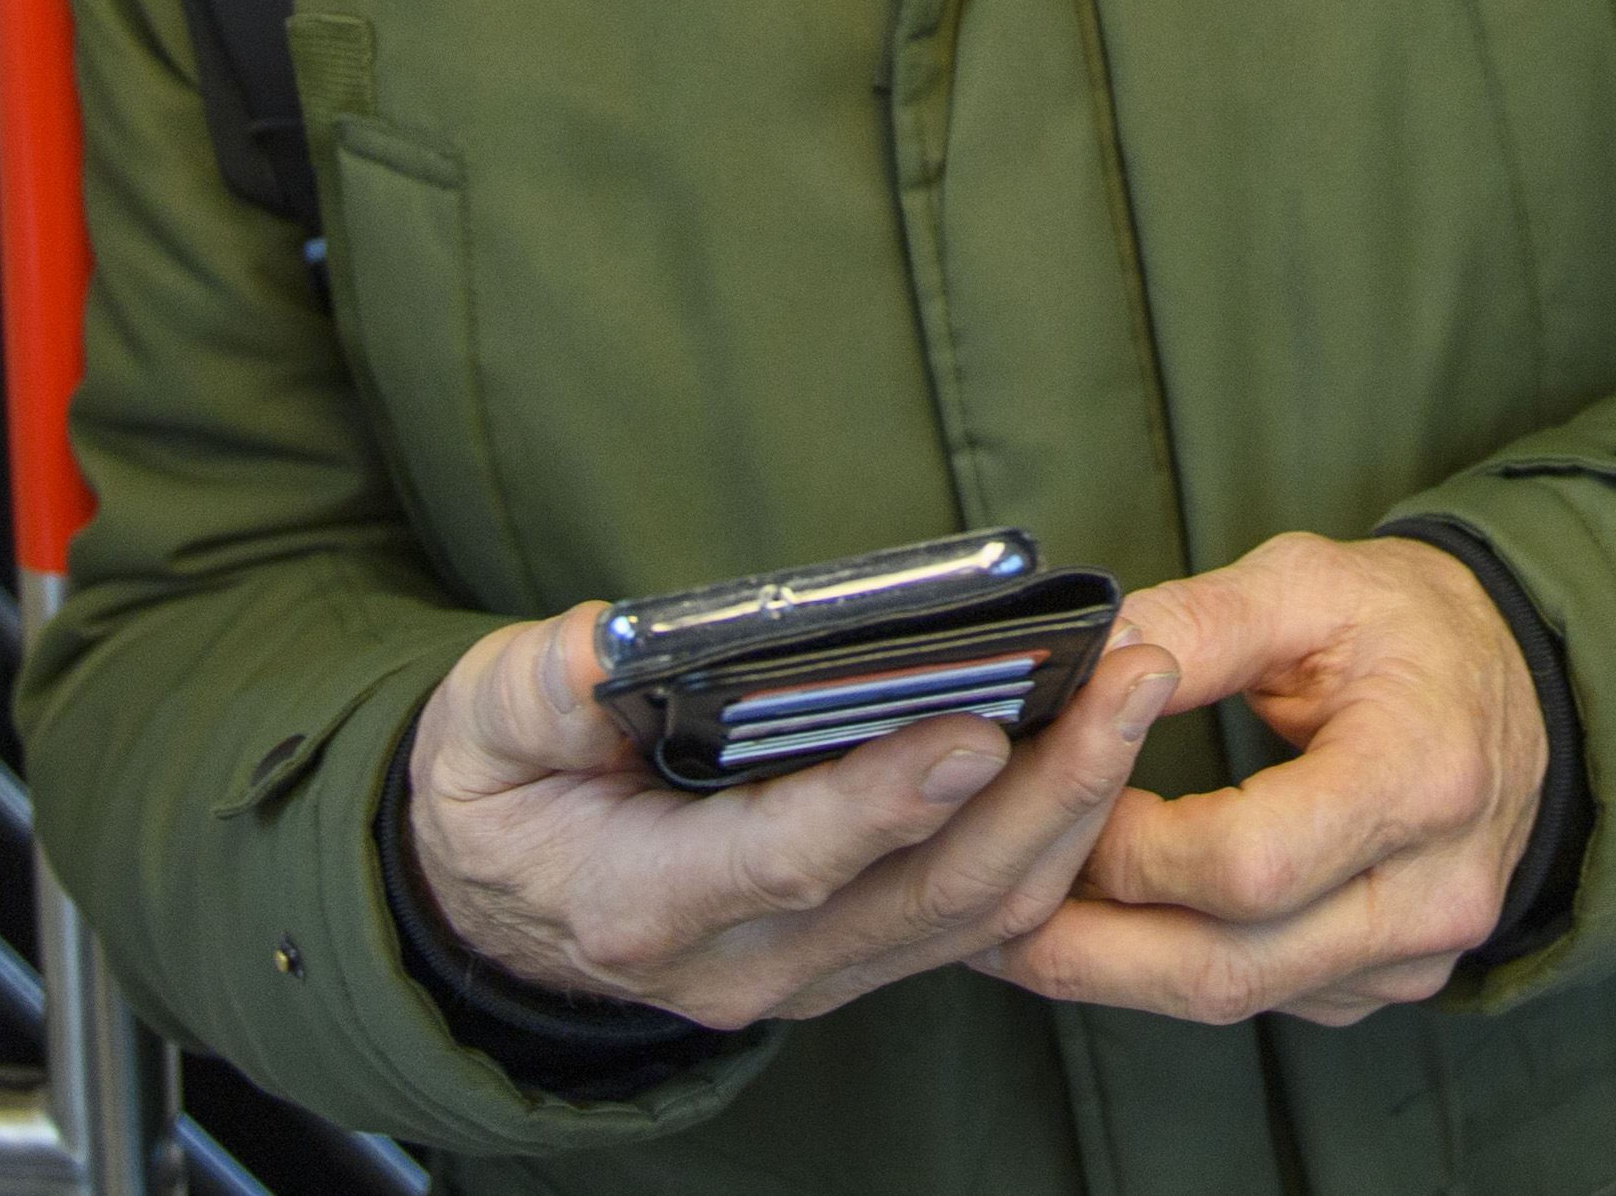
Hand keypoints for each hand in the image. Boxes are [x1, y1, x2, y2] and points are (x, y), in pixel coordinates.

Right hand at [401, 597, 1176, 1027]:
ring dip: (1074, 807)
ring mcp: (809, 973)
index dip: (883, 800)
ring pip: (976, 913)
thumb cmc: (498, 793)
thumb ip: (540, 689)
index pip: (786, 857)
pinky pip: (980, 916)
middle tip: (1130, 676)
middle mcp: (744, 962)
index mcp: (642, 903)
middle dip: (1047, 788)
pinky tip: (1101, 745)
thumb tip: (607, 644)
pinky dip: (1054, 838)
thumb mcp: (478, 725)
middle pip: (925, 893)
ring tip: (1137, 687)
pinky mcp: (855, 956)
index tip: (978, 733)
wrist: (497, 902)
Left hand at [978, 530, 1546, 1029]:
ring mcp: (1416, 953)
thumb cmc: (1412, 625)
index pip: (1246, 863)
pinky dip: (1173, 968)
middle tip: (985, 914)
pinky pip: (1262, 1001)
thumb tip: (1087, 657)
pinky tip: (1110, 928)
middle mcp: (1435, 889)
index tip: (1060, 799)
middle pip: (1229, 966)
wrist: (1522, 682)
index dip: (1132, 847)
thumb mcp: (1311, 583)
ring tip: (1016, 926)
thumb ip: (1197, 623)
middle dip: (1089, 947)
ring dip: (1113, 971)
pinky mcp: (1391, 982)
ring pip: (1235, 999)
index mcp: (1424, 777)